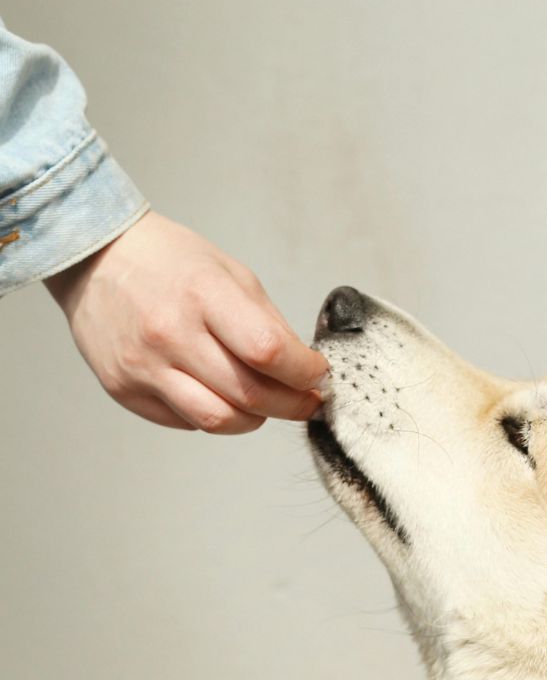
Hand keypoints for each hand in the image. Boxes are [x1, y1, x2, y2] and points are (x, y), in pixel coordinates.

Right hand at [45, 211, 328, 432]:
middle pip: (250, 395)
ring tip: (266, 403)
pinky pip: (187, 421)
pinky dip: (215, 415)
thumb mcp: (232, 274)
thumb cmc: (170, 263)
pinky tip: (219, 393)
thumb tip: (304, 369)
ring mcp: (143, 366)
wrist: (95, 258)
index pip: (269, 352)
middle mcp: (170, 333)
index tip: (319, 376)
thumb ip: (269, 324)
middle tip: (307, 401)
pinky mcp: (125, 390)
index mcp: (203, 295)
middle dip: (293, 405)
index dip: (305, 373)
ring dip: (256, 419)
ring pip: (219, 421)